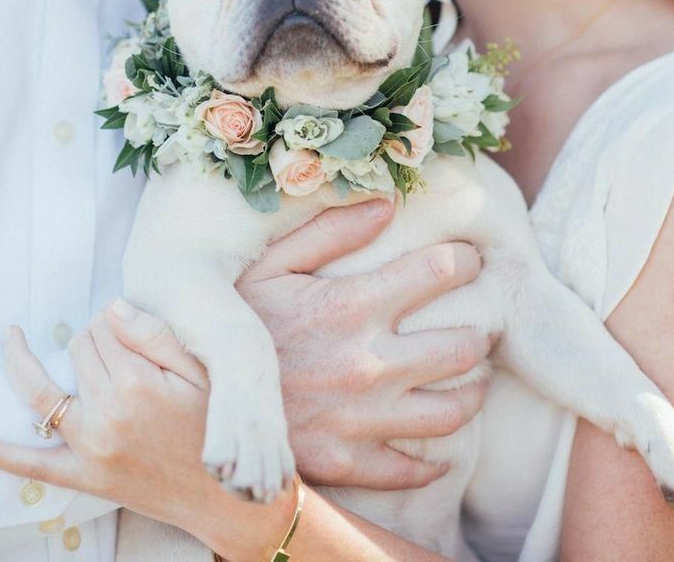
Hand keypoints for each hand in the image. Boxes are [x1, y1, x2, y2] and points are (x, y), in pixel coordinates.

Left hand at [0, 305, 293, 554]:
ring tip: (10, 338)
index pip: (105, 328)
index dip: (114, 320)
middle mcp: (107, 413)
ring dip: (21, 362)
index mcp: (138, 382)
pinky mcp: (84, 475)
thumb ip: (156, 336)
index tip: (129, 327)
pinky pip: (31, 464)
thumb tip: (112, 306)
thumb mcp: (202, 373)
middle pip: (77, 350)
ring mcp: (91, 446)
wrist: (222, 493)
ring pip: (43, 391)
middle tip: (114, 345)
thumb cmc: (217, 425)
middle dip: (90, 337)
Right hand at [239, 200, 490, 490]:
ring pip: (453, 410)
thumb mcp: (270, 266)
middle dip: (480, 332)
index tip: (470, 261)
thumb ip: (329, 231)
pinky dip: (436, 459)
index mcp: (352, 305)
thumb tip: (385, 205)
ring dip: (472, 392)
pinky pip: (414, 467)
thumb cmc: (232, 326)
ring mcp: (363, 418)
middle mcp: (369, 362)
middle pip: (464, 347)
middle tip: (478, 326)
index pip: (442, 271)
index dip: (467, 261)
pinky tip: (439, 445)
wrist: (193, 404)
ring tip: (471, 379)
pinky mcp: (351, 463)